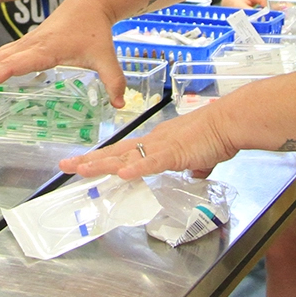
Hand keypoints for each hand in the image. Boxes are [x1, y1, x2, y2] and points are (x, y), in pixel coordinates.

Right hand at [0, 0, 123, 103]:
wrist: (92, 2)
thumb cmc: (96, 29)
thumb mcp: (106, 57)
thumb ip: (114, 81)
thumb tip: (120, 104)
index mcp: (45, 49)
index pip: (12, 65)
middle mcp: (32, 44)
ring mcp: (30, 40)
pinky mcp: (31, 39)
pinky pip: (6, 52)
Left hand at [60, 103, 238, 180]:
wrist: (229, 122)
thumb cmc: (216, 135)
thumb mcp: (200, 156)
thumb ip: (194, 165)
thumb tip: (196, 172)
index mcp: (157, 143)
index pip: (123, 152)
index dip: (102, 159)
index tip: (83, 163)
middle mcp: (153, 142)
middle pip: (115, 153)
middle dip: (90, 161)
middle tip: (66, 166)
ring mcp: (162, 147)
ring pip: (125, 157)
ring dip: (103, 165)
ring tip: (81, 170)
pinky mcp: (175, 153)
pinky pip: (152, 162)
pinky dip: (136, 168)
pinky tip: (121, 174)